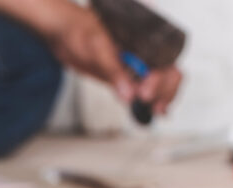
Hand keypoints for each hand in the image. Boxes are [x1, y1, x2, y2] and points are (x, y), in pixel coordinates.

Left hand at [44, 5, 180, 113]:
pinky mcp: (124, 78)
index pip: (164, 61)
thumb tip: (129, 95)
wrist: (64, 34)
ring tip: (154, 111)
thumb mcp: (97, 48)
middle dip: (164, 91)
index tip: (144, 94)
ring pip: (160, 84)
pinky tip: (148, 112)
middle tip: (149, 104)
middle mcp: (142, 53)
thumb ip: (114, 71)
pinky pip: (142, 90)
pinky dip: (148, 102)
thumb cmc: (80, 30)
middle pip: (168, 73)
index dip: (159, 79)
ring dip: (161, 99)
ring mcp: (134, 66)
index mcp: (143, 40)